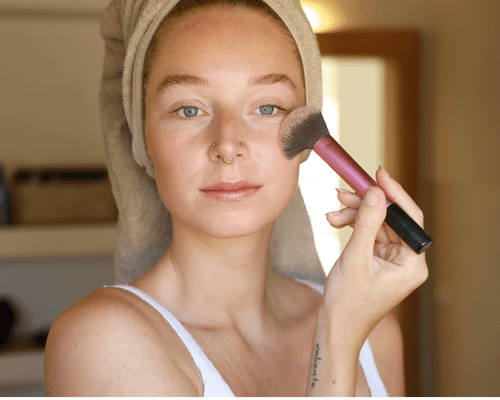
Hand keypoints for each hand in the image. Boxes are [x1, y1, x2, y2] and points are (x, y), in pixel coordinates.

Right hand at [322, 167, 427, 347]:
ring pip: (375, 223)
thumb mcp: (355, 258)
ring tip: (332, 214)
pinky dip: (351, 225)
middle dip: (364, 205)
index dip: (394, 194)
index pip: (409, 219)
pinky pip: (367, 233)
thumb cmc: (348, 302)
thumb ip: (366, 223)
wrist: (335, 326)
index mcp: (412, 264)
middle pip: (389, 219)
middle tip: (343, 192)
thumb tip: (375, 192)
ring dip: (353, 215)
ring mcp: (391, 260)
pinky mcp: (377, 259)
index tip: (378, 174)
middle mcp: (406, 261)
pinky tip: (335, 221)